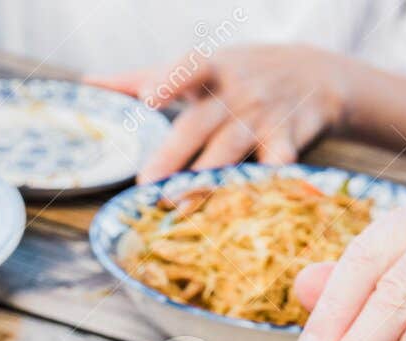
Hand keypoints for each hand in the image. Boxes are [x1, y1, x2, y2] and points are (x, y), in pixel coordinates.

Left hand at [89, 46, 348, 179]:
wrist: (317, 75)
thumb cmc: (243, 74)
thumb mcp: (201, 66)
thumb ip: (145, 76)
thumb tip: (89, 82)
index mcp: (209, 70)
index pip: (187, 69)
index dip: (169, 82)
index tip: (149, 100)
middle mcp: (235, 92)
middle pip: (199, 126)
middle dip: (175, 157)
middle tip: (148, 186)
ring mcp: (264, 116)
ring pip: (232, 152)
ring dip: (211, 180)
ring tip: (185, 210)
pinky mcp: (291, 138)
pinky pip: (278, 164)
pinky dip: (271, 180)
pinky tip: (260, 200)